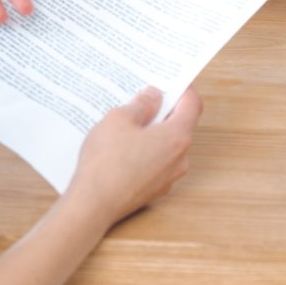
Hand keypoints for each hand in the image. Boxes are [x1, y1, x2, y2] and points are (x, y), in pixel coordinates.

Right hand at [65, 87, 201, 230]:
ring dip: (153, 131)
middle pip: (180, 125)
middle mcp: (179, 159)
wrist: (93, 205)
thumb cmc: (107, 161)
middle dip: (163, 109)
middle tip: (143, 96)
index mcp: (176, 137)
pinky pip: (155, 161)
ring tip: (128, 121)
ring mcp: (168, 177)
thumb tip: (153, 95)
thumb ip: (141, 104)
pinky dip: (145, 150)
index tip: (169, 79)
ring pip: (167, 145)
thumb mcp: (120, 119)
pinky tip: (122, 146)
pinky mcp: (154, 189)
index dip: (183, 88)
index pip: (192, 104)